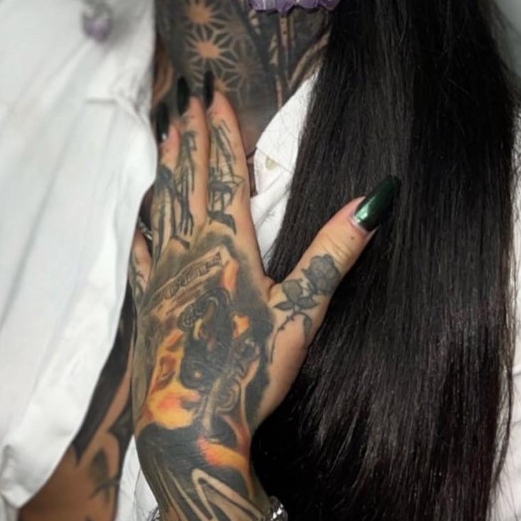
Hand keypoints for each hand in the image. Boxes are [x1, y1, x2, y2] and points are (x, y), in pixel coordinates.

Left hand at [127, 76, 397, 493]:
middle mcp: (191, 252)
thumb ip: (336, 252)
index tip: (215, 94)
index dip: (223, 132)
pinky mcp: (150, 308)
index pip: (227, 175)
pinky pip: (145, 259)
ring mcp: (165, 279)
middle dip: (192, 138)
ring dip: (168, 170)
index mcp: (229, 246)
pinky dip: (146, 233)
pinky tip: (143, 222)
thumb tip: (376, 198)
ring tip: (166, 137)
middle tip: (185, 98)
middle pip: (191, 183)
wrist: (187, 425)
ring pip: (165, 210)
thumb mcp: (303, 310)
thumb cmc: (249, 370)